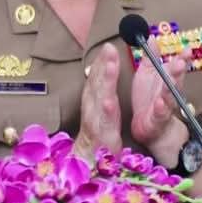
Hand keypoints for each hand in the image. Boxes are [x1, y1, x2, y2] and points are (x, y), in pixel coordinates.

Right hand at [76, 43, 123, 161]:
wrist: (91, 157)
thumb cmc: (100, 129)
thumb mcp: (102, 104)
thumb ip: (103, 86)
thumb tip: (105, 67)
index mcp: (94, 97)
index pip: (96, 74)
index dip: (102, 59)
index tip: (108, 44)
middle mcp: (92, 105)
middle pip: (97, 81)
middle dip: (102, 64)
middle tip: (109, 47)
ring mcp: (96, 118)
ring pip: (100, 96)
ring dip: (104, 81)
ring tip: (110, 66)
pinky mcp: (102, 133)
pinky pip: (104, 120)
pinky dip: (106, 109)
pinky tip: (108, 100)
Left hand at [130, 49, 189, 159]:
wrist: (148, 127)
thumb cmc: (149, 99)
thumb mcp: (147, 74)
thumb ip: (151, 58)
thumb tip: (152, 38)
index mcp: (167, 81)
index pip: (177, 68)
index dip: (182, 59)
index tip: (187, 49)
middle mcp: (169, 94)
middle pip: (176, 81)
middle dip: (178, 71)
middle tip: (181, 61)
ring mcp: (165, 108)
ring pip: (170, 97)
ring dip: (172, 88)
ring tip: (172, 79)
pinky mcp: (157, 121)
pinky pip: (160, 115)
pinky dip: (161, 109)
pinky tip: (160, 103)